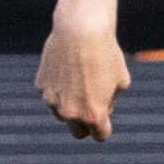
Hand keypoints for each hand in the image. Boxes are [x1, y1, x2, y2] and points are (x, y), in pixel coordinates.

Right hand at [36, 16, 130, 140]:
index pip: (100, 135)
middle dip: (86, 124)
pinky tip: (68, 69)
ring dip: (71, 106)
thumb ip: (110, 100)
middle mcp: (69, 112)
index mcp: (92, 115)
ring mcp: (52, 99)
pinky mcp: (42, 85)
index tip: (106, 115)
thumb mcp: (120, 80)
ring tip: (81, 82)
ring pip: (62, 114)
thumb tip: (102, 110)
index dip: (104, 126)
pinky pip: (52, 94)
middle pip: (77, 132)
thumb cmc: (106, 53)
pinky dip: (59, 88)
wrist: (80, 28)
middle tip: (92, 106)